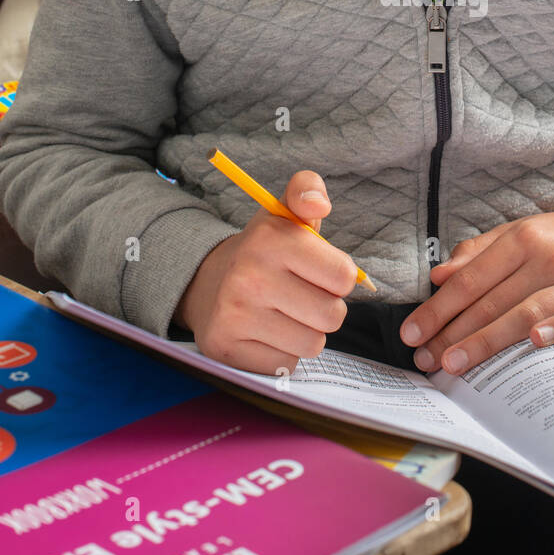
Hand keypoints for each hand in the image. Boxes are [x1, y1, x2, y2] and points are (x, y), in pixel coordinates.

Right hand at [174, 170, 356, 376]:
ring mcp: (234, 315)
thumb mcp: (284, 214)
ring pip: (312, 344)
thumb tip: (317, 203)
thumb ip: (308, 191)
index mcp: (270, 238)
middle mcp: (248, 277)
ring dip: (306, 332)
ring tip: (286, 314)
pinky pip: (286, 363)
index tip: (319, 271)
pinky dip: (283, 351)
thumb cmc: (264, 251)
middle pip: (332, 315)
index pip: (343, 276)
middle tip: (303, 295)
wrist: (208, 283)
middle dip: (325, 308)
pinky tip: (266, 332)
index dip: (338, 277)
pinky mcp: (225, 349)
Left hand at [399, 201, 553, 373]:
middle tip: (425, 358)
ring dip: (487, 339)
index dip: (439, 307)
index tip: (412, 331)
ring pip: (525, 311)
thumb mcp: (523, 233)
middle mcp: (547, 256)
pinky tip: (534, 343)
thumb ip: (480, 252)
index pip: (471, 278)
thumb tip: (439, 274)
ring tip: (455, 362)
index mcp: (523, 237)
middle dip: (453, 332)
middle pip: (492, 300)